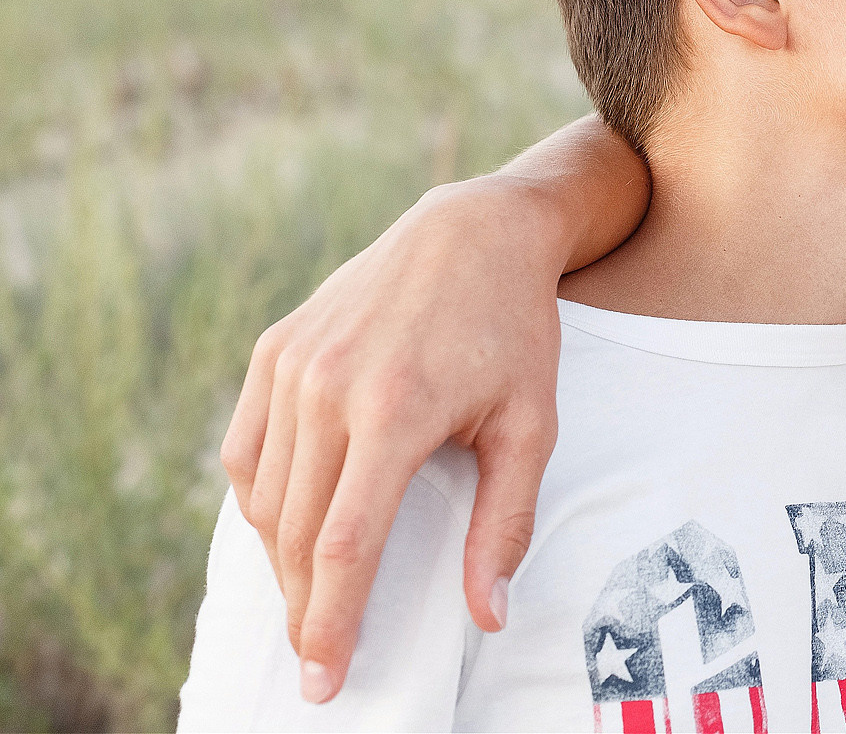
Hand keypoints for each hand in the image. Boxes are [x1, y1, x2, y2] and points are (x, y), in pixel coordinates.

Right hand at [221, 178, 563, 703]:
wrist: (472, 232)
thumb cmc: (513, 330)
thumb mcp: (532, 424)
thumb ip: (505, 522)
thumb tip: (487, 614)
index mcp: (394, 409)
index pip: (344, 545)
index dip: (331, 621)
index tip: (326, 678)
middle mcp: (328, 388)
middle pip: (295, 533)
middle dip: (304, 607)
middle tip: (318, 659)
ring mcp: (291, 366)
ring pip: (264, 497)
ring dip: (280, 560)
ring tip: (312, 599)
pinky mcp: (272, 350)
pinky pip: (247, 450)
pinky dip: (261, 499)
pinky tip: (289, 527)